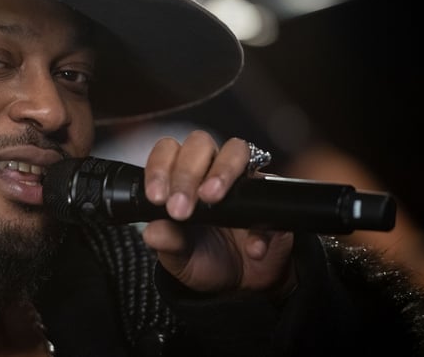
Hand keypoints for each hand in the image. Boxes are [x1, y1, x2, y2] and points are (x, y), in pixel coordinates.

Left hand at [140, 134, 295, 294]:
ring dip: (222, 171)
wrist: (243, 280)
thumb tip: (151, 232)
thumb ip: (168, 243)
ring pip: (236, 150)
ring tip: (212, 199)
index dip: (159, 168)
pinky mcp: (272, 200)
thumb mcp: (181, 258)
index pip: (167, 152)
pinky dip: (261, 225)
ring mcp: (244, 180)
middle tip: (181, 208)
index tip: (156, 197)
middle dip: (186, 173)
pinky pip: (270, 198)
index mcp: (182, 177)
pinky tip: (253, 248)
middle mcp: (211, 170)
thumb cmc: (207, 258)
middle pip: (199, 143)